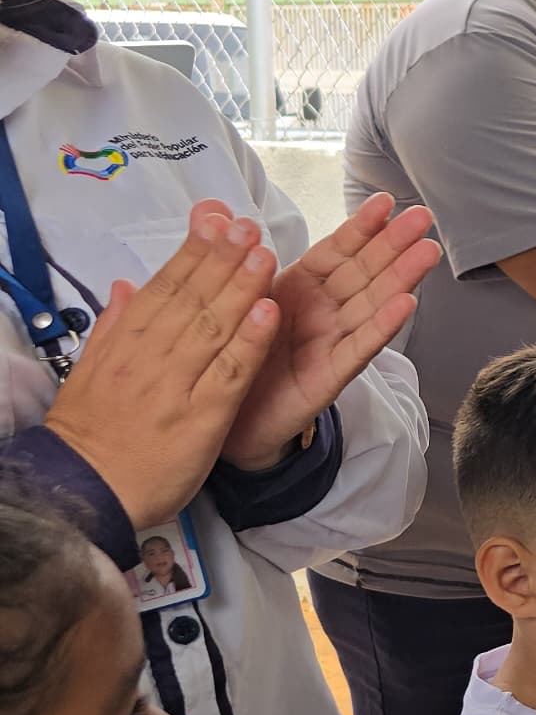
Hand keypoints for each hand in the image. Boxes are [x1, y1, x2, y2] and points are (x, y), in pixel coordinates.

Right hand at [47, 202, 279, 523]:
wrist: (86, 492)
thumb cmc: (93, 434)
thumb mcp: (89, 373)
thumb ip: (113, 327)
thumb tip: (123, 285)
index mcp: (125, 344)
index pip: (163, 288)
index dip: (193, 254)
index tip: (217, 222)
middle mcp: (150, 357)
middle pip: (190, 299)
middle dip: (222, 259)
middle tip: (247, 225)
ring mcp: (176, 385)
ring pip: (212, 327)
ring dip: (240, 287)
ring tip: (264, 253)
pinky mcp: (200, 416)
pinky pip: (230, 372)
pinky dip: (249, 341)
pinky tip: (269, 313)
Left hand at [222, 192, 440, 468]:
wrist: (226, 421)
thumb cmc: (236, 357)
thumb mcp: (229, 300)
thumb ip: (229, 255)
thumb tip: (208, 208)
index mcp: (298, 290)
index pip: (335, 252)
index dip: (360, 227)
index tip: (385, 201)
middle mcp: (322, 313)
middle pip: (365, 273)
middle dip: (395, 244)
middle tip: (425, 217)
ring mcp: (331, 344)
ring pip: (372, 305)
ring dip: (402, 278)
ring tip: (427, 252)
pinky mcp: (328, 378)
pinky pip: (357, 350)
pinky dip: (381, 328)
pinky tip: (406, 306)